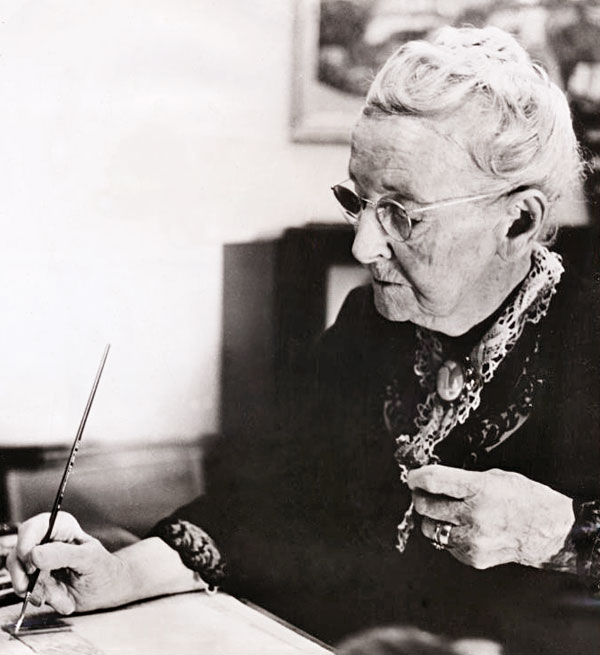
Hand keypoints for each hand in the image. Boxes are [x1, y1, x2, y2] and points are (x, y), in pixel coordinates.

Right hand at [7, 511, 133, 613]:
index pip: (32, 529)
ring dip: (40, 591)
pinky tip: (62, 601)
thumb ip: (63, 554)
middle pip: (18, 554)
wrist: (108, 590)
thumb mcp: (89, 558)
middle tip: (34, 588)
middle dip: (26, 576)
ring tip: (62, 597)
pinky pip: (27, 591)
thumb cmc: (103, 567)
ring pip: (20, 576)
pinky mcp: (37, 581)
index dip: (26, 544)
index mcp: (60, 527)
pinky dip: (42, 599)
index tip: (31, 563)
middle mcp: (46, 543)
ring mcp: (39, 563)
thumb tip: (34, 554)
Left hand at [407, 465, 573, 569]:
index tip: (412, 476)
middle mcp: (474, 515)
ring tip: (444, 512)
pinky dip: (448, 534)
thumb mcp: (494, 477)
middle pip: (425, 506)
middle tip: (423, 493)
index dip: (416, 477)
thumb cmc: (523, 498)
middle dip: (420, 497)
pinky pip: (445, 544)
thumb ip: (462, 480)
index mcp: (479, 489)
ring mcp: (472, 540)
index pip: (433, 481)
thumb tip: (432, 480)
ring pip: (430, 528)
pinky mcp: (473, 557)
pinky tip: (461, 527)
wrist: (548, 531)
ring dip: (431, 518)